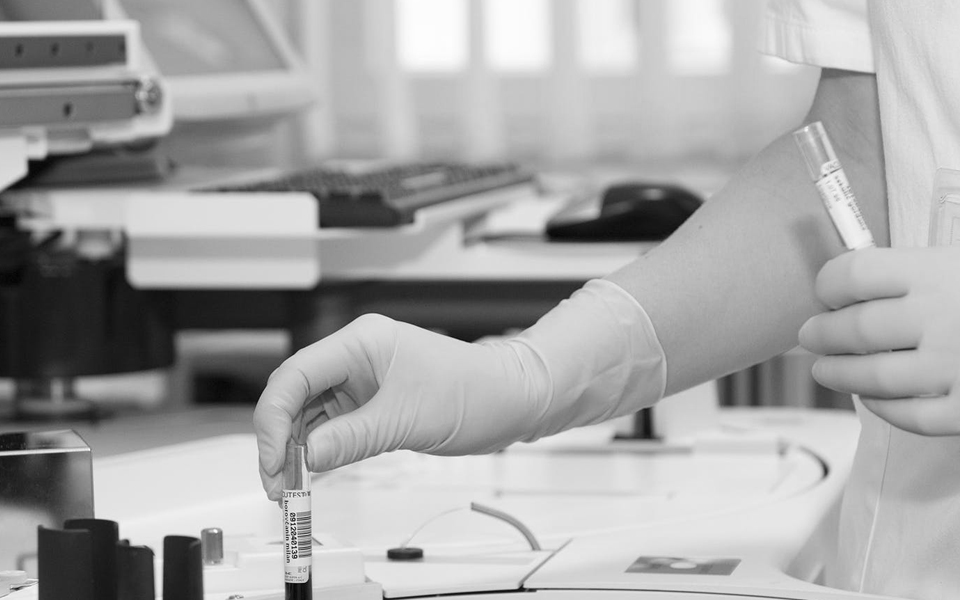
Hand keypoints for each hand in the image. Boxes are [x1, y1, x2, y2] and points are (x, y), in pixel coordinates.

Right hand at [254, 280, 665, 499]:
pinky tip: (310, 476)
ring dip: (296, 451)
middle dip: (279, 439)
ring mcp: (362, 383)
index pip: (297, 374)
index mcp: (361, 342)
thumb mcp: (408, 418)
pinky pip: (332, 429)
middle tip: (277, 481)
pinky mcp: (371, 406)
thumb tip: (306, 456)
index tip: (273, 456)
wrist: (512, 399)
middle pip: (295, 395)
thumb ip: (352, 437)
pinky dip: (319, 453)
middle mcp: (356, 358)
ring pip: (309, 416)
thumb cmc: (476, 389)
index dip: (274, 416)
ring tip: (290, 487)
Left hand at [798, 247, 959, 434]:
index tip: (826, 293)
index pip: (853, 275)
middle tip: (811, 335)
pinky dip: (884, 408)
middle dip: (822, 334)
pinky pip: (911, 416)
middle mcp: (942, 318)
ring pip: (872, 378)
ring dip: (838, 374)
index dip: (830, 284)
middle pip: (854, 329)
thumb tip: (857, 283)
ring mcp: (956, 366)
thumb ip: (918, 273)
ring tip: (825, 370)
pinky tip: (875, 398)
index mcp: (938, 273)